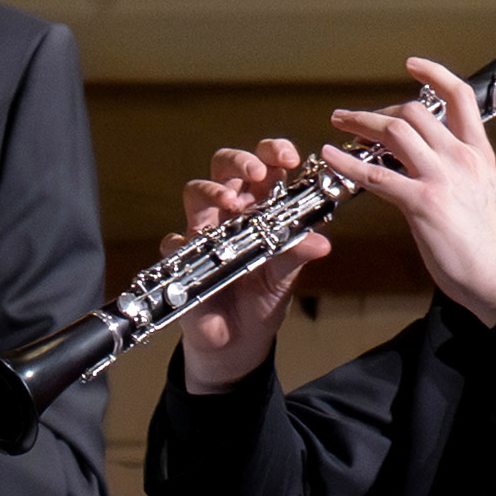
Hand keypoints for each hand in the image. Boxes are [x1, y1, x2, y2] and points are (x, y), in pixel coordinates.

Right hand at [169, 138, 329, 380]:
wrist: (238, 342)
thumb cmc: (263, 300)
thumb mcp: (285, 276)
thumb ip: (297, 254)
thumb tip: (321, 242)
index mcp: (262, 208)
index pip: (266, 165)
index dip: (274, 153)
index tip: (290, 158)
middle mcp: (231, 214)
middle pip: (226, 166)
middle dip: (241, 161)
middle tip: (257, 172)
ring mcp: (204, 232)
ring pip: (196, 191)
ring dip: (213, 191)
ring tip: (231, 205)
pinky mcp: (182, 258)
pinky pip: (173, 241)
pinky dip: (183, 241)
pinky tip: (197, 251)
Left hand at [322, 58, 495, 323]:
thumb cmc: (486, 242)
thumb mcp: (480, 191)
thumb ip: (459, 169)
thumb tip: (431, 159)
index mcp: (478, 153)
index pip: (461, 97)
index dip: (435, 74)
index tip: (411, 65)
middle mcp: (462, 157)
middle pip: (416, 112)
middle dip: (378, 109)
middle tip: (352, 116)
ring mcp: (442, 178)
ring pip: (396, 131)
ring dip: (361, 123)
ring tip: (338, 123)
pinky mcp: (423, 203)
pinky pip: (378, 175)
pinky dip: (348, 162)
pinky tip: (330, 157)